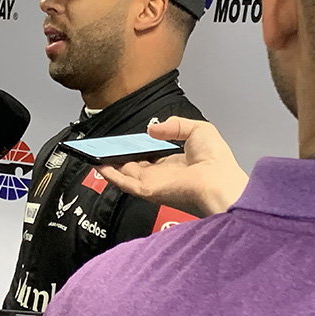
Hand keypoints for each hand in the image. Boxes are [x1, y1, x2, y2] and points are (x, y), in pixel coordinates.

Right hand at [98, 117, 248, 216]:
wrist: (219, 181)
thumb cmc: (216, 160)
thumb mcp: (198, 129)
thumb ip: (174, 125)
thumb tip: (151, 129)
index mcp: (176, 164)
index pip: (151, 156)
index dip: (138, 148)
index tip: (126, 141)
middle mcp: (162, 175)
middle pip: (134, 166)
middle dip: (119, 157)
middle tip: (104, 146)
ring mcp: (154, 183)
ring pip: (125, 174)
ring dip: (109, 165)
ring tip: (94, 153)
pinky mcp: (147, 190)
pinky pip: (124, 183)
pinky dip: (110, 176)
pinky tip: (99, 166)